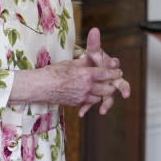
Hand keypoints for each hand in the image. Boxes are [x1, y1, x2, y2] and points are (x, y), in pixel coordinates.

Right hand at [9, 27, 129, 115]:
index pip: (106, 74)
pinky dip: (92, 98)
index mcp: (86, 74)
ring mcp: (81, 97)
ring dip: (102, 93)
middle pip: (107, 89)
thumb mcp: (71, 62)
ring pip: (99, 98)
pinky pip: (89, 102)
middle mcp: (86, 87)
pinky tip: (91, 94)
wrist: (41, 87)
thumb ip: (84, 62)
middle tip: (114, 81)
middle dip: (112, 85)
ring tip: (104, 88)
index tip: (119, 72)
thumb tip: (91, 57)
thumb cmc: (54, 71)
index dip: (114, 73)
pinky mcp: (76, 103)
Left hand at [72, 27, 130, 114]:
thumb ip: (94, 42)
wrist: (87, 69)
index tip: (114, 65)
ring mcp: (105, 90)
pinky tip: (81, 112)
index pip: (116, 66)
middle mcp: (111, 80)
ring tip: (103, 110)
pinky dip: (87, 108)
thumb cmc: (93, 59)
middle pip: (120, 84)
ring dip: (107, 104)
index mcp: (111, 68)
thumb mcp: (93, 51)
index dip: (115, 66)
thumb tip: (94, 29)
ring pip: (109, 97)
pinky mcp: (95, 97)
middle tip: (125, 93)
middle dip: (123, 89)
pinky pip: (92, 103)